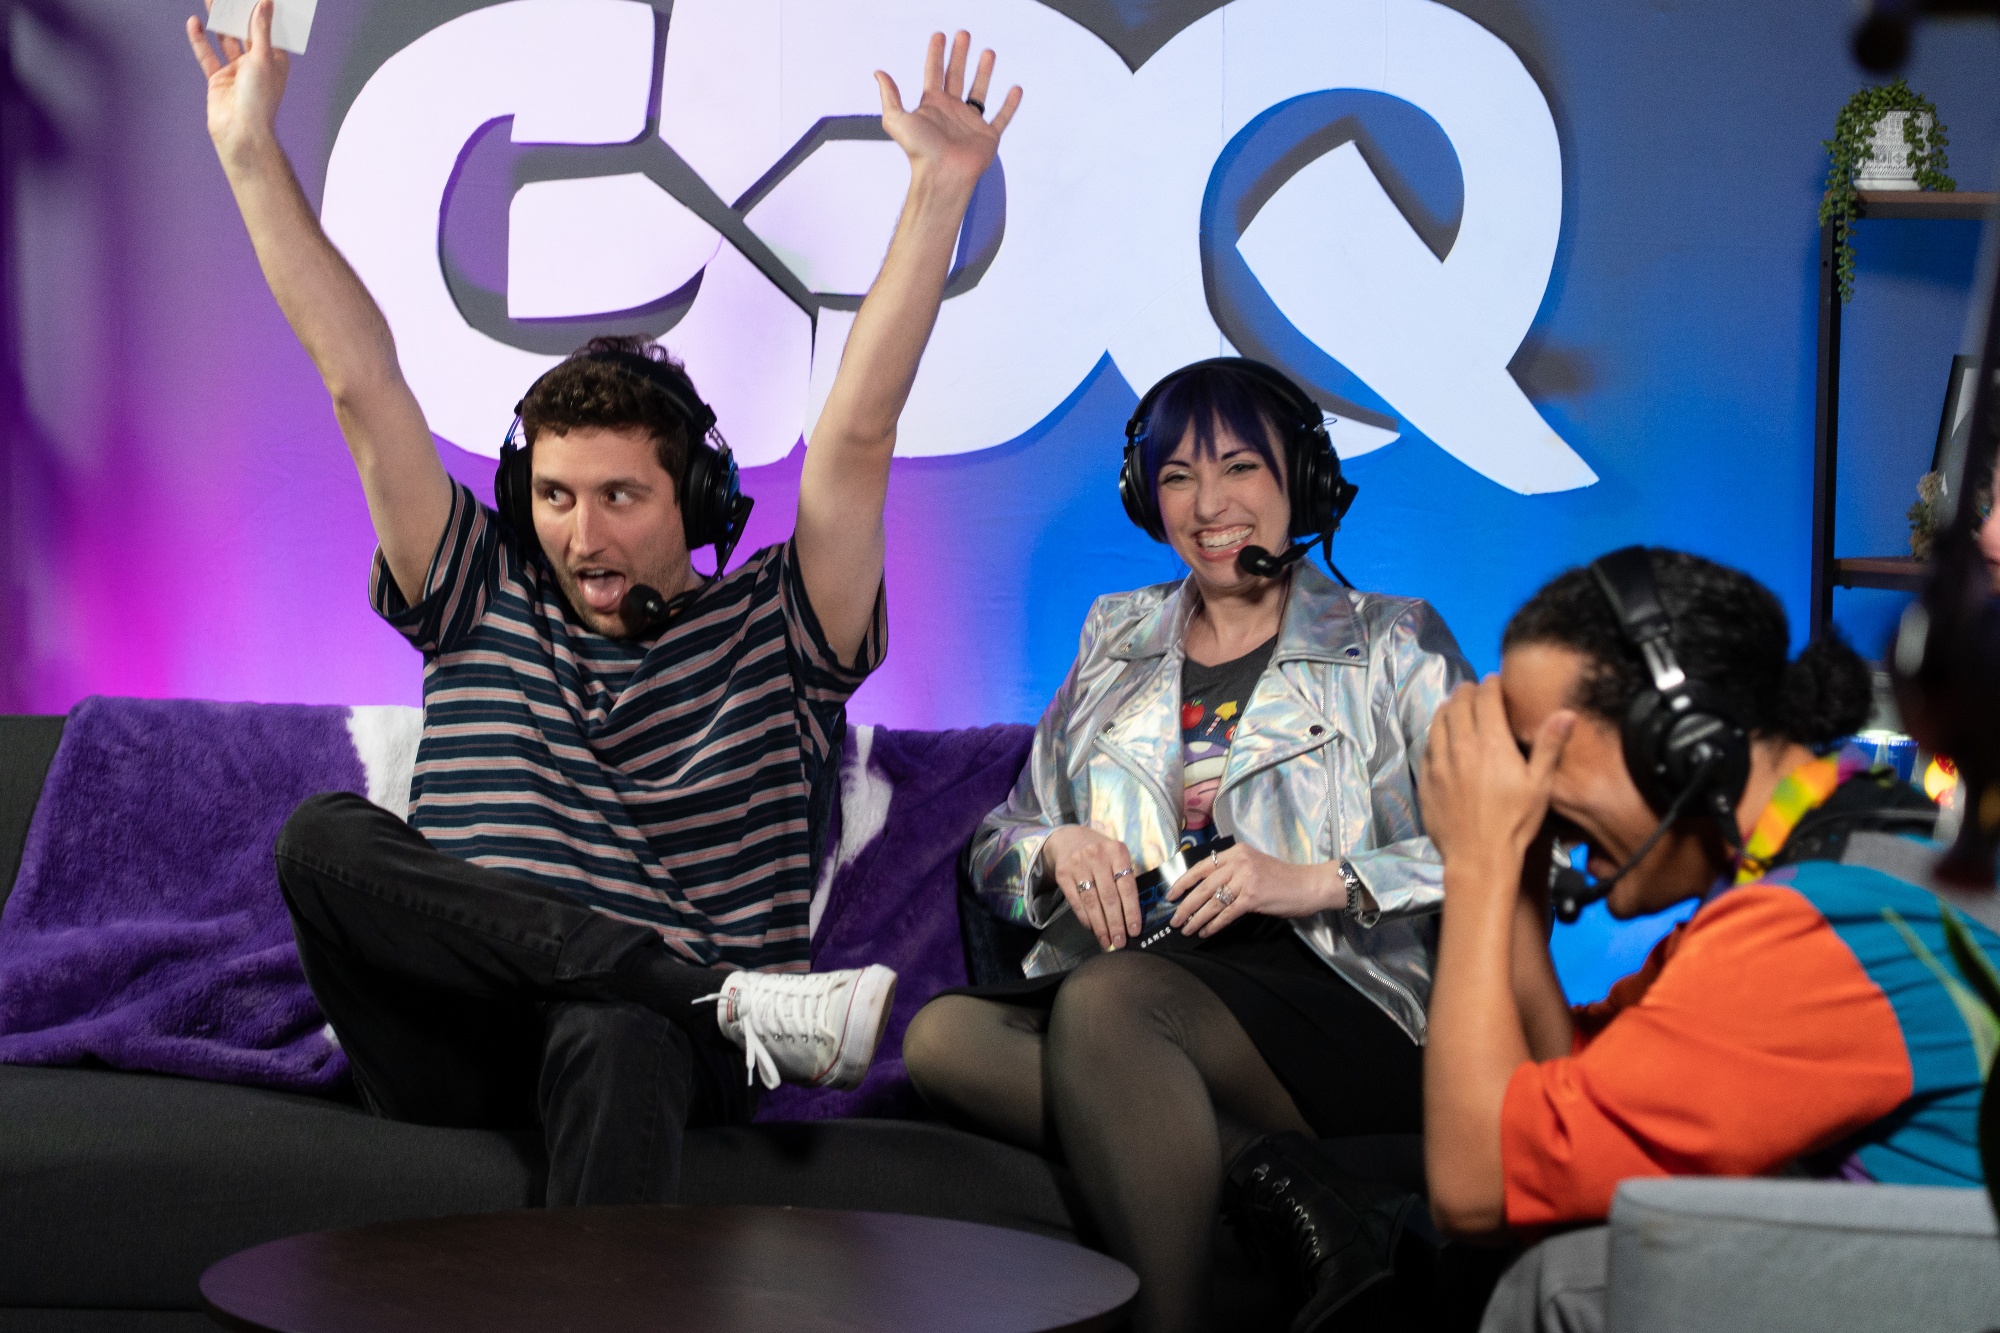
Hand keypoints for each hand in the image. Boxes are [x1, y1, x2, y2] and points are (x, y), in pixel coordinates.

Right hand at [187, 0, 289, 165]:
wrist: (240, 132)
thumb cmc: (259, 100)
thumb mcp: (262, 58)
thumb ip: (260, 29)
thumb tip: (265, 3)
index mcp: (274, 60)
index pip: (269, 29)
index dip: (262, 11)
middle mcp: (256, 64)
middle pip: (244, 31)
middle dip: (236, 11)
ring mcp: (236, 71)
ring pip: (225, 39)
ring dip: (218, 21)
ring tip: (210, 0)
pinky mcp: (218, 78)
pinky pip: (207, 54)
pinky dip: (200, 39)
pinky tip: (194, 23)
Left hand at [875, 31, 1021, 193]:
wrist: (942, 175)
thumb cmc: (919, 151)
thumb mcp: (896, 119)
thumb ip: (890, 96)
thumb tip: (879, 73)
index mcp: (932, 105)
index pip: (934, 72)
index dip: (936, 53)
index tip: (940, 35)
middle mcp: (951, 111)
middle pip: (957, 76)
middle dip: (960, 54)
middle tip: (964, 34)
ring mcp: (971, 123)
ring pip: (979, 91)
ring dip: (983, 72)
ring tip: (988, 52)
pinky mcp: (988, 136)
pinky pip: (1002, 117)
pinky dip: (1010, 104)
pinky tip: (1015, 89)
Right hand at [1042, 825, 1139, 949]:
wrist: (1069, 839)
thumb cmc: (1101, 852)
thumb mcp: (1117, 856)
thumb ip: (1126, 878)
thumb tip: (1133, 915)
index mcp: (1117, 851)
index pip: (1127, 886)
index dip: (1131, 910)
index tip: (1135, 930)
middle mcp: (1097, 856)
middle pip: (1109, 897)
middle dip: (1116, 923)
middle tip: (1121, 942)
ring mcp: (1078, 865)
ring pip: (1092, 902)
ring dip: (1100, 925)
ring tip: (1107, 941)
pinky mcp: (1063, 874)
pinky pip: (1076, 902)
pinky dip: (1085, 918)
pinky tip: (1092, 929)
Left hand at [1168, 843, 1339, 937]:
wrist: (1309, 885)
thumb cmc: (1282, 878)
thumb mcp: (1253, 865)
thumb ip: (1232, 871)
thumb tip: (1205, 890)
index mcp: (1236, 852)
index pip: (1201, 867)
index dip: (1183, 882)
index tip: (1170, 895)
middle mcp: (1238, 862)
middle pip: (1203, 886)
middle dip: (1185, 905)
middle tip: (1174, 919)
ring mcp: (1245, 879)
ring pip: (1212, 901)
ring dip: (1196, 918)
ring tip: (1186, 929)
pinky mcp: (1253, 897)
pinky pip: (1227, 913)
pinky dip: (1213, 924)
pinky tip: (1205, 931)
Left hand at [1419, 676, 1572, 883]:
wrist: (1478, 857)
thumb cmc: (1515, 823)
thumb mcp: (1540, 785)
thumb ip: (1549, 745)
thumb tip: (1566, 713)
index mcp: (1490, 743)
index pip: (1486, 698)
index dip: (1491, 685)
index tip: (1496, 681)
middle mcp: (1460, 746)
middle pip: (1458, 703)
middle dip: (1469, 692)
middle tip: (1477, 690)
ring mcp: (1438, 762)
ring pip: (1438, 720)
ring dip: (1448, 708)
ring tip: (1457, 706)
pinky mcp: (1426, 778)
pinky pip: (1427, 745)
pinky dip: (1435, 733)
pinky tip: (1442, 737)